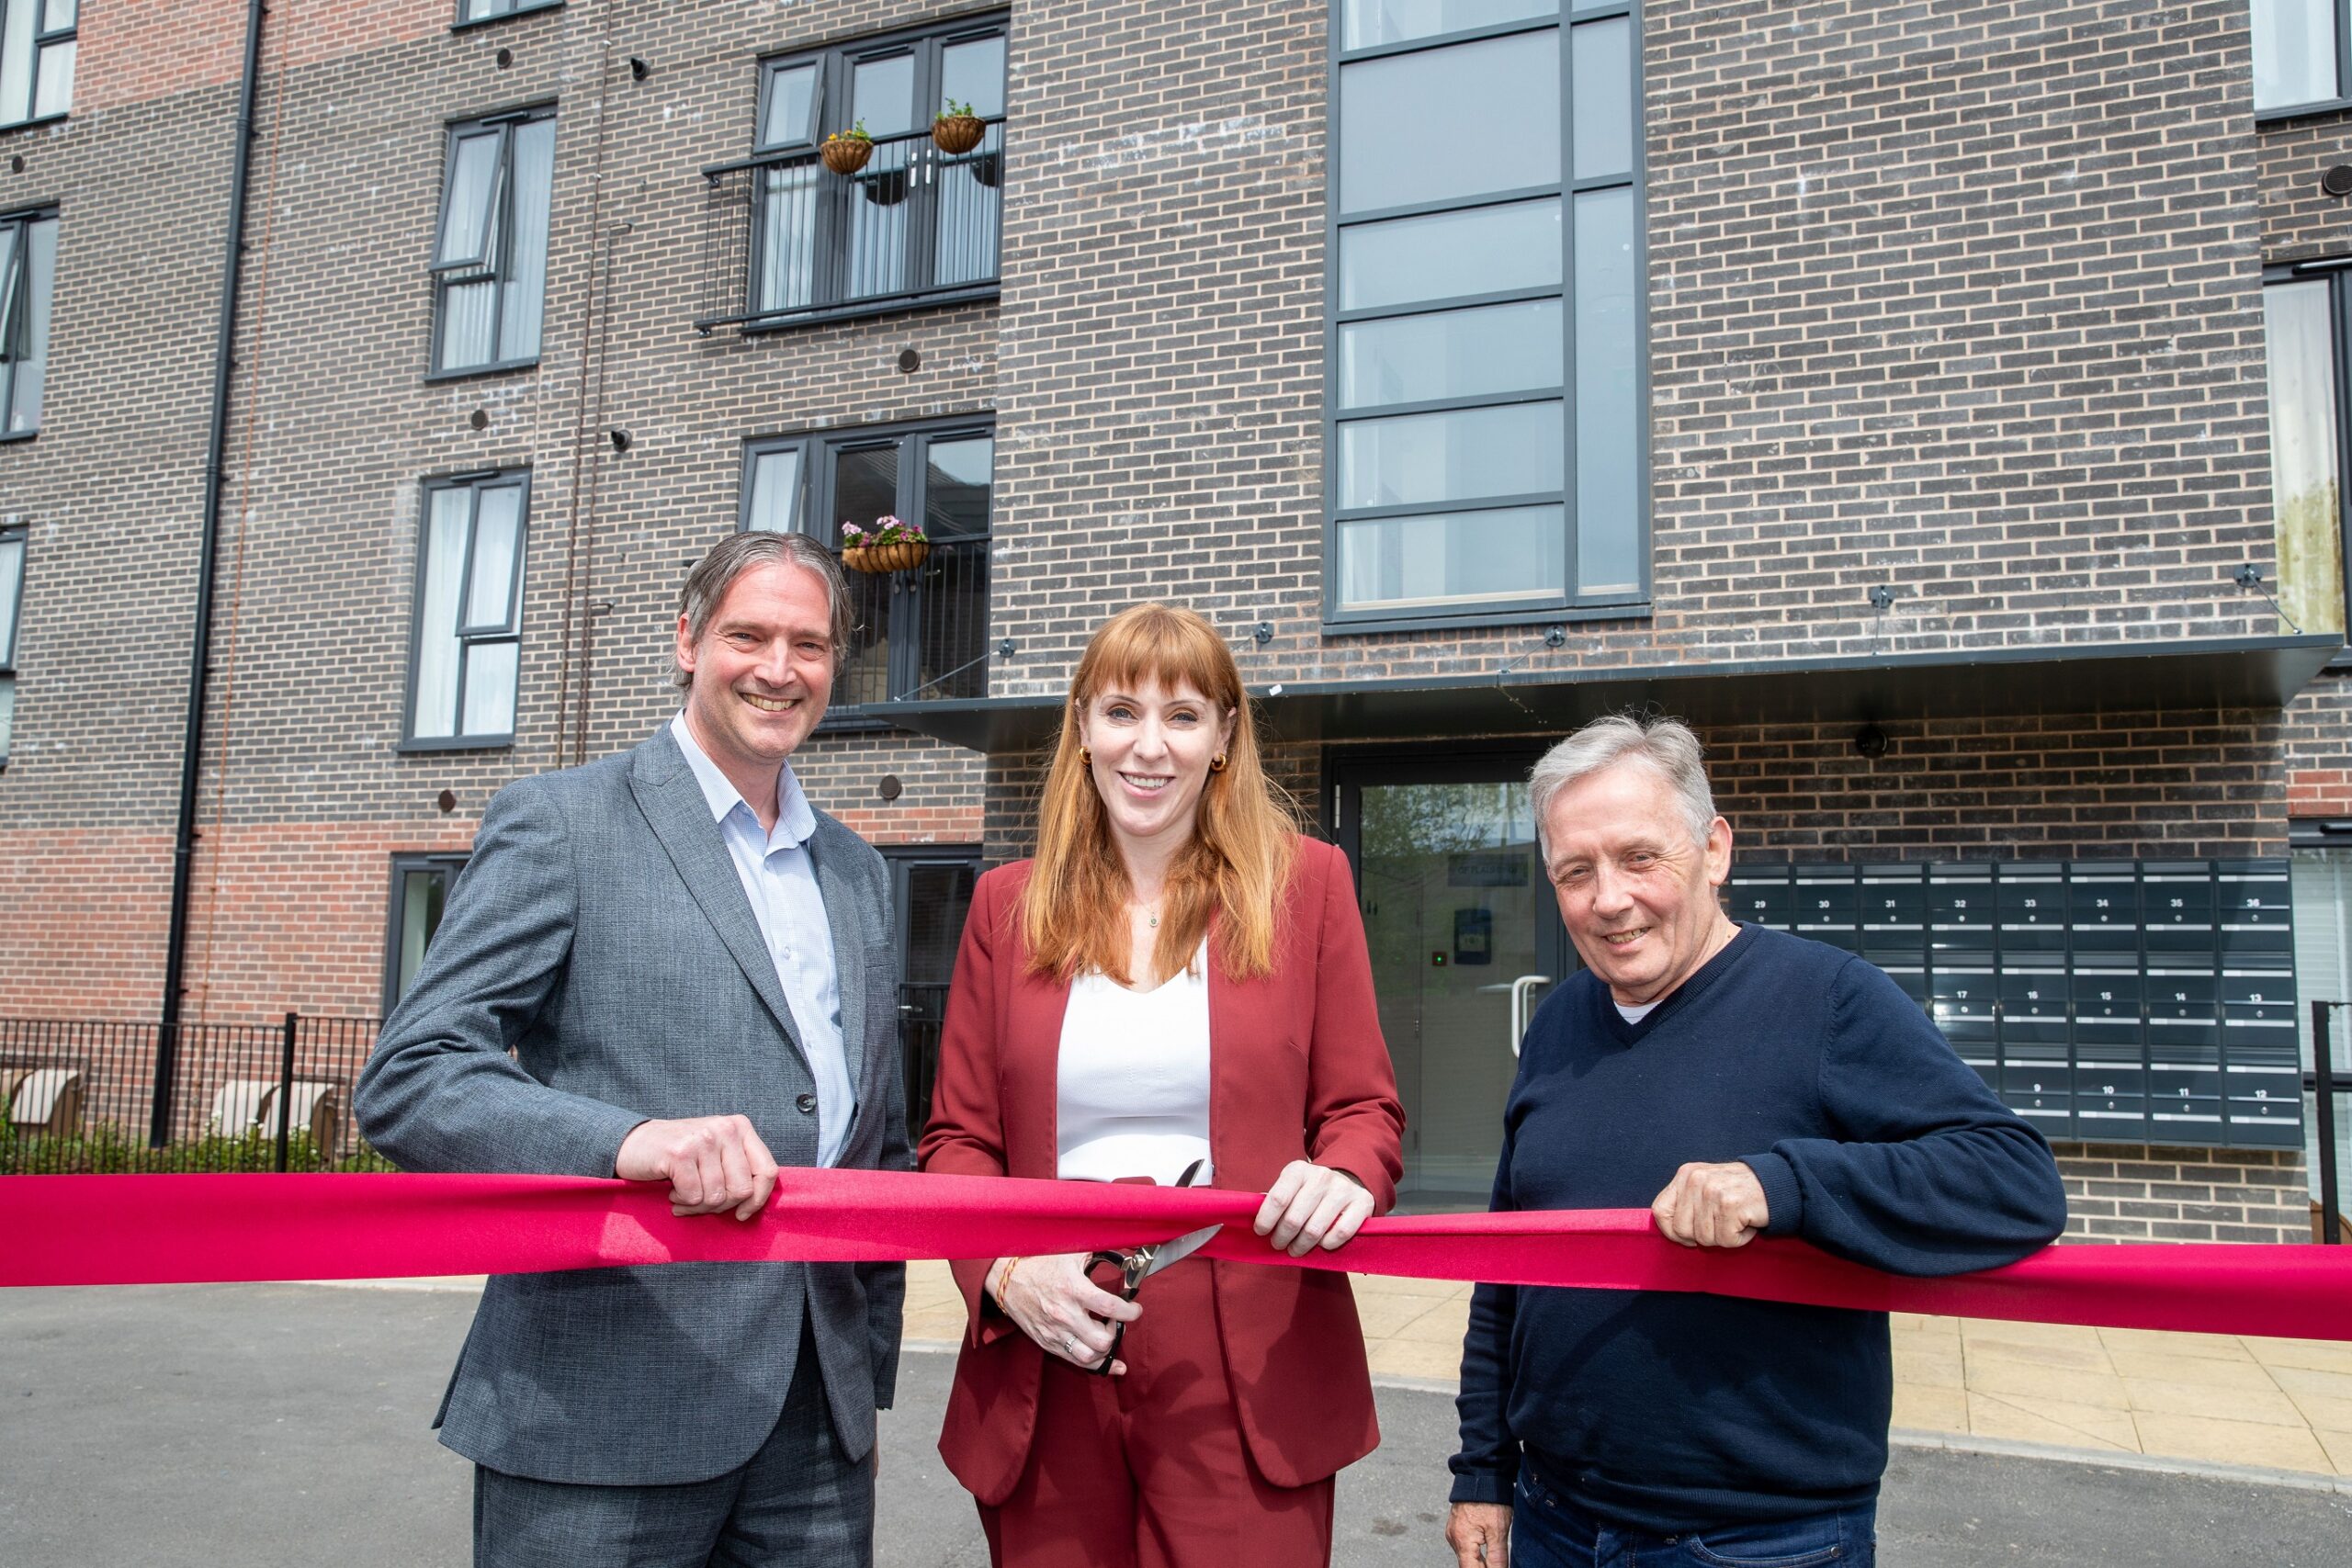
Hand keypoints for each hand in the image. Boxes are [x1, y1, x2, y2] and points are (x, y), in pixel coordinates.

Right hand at [614, 1115, 778, 1219]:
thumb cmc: (680, 1155)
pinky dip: (683, 1202)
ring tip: (683, 1196)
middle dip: (721, 1206)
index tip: (742, 1213)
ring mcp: (703, 1138)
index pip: (768, 1170)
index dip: (759, 1199)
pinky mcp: (680, 1153)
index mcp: (740, 1127)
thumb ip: (739, 1169)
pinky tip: (673, 1191)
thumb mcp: (716, 1154)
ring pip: (717, 1196)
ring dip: (697, 1206)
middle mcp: (725, 1129)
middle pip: (742, 1189)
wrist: (633, 1143)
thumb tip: (754, 1203)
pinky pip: (694, 1197)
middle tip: (700, 1202)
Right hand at [994, 1253, 1139, 1374]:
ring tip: (1106, 1335)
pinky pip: (1074, 1361)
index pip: (1109, 1307)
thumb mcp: (1071, 1252)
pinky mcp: (1047, 1342)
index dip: (1129, 1311)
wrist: (1008, 1279)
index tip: (1135, 1309)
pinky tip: (1110, 1363)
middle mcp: (1065, 1314)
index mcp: (1073, 1289)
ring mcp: (1055, 1331)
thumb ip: (1099, 1254)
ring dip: (1105, 1349)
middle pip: (1102, 1339)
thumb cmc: (1040, 1263)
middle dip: (1116, 1331)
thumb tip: (1126, 1257)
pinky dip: (1095, 1365)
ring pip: (1089, 1356)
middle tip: (1116, 1320)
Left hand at [1253, 1160, 1374, 1256]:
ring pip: (1315, 1230)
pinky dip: (1327, 1244)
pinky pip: (1340, 1233)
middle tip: (1279, 1244)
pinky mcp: (1362, 1203)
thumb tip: (1255, 1216)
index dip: (1266, 1220)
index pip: (1277, 1199)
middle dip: (1282, 1238)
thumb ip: (1275, 1200)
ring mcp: (1343, 1189)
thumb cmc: (1310, 1191)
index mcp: (1298, 1170)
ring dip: (1301, 1246)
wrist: (1348, 1180)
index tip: (1261, 1232)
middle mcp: (1321, 1177)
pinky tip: (1321, 1244)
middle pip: (1294, 1219)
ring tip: (1296, 1249)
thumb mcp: (1291, 1186)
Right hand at [1447, 1501, 1510, 1566]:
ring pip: (1466, 1556)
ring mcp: (1453, 1532)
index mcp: (1463, 1541)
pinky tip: (1485, 1550)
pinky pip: (1464, 1546)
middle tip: (1496, 1564)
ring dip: (1479, 1562)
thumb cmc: (1490, 1500)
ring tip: (1493, 1562)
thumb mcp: (1498, 1531)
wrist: (1481, 1476)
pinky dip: (1475, 1552)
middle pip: (1467, 1565)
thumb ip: (1497, 1557)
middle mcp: (1454, 1538)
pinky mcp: (1456, 1527)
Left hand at [1651, 1160, 1769, 1248]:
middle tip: (1721, 1225)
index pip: (1660, 1210)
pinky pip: (1726, 1240)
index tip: (1688, 1237)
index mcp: (1686, 1174)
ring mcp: (1713, 1191)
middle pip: (1681, 1230)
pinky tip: (1746, 1223)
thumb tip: (1669, 1230)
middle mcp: (1696, 1179)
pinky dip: (1740, 1239)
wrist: (1777, 1185)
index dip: (1671, 1231)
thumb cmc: (1739, 1192)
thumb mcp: (1705, 1187)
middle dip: (1701, 1237)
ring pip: (1704, 1238)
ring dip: (1723, 1237)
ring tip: (1736, 1219)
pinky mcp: (1731, 1205)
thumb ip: (1685, 1202)